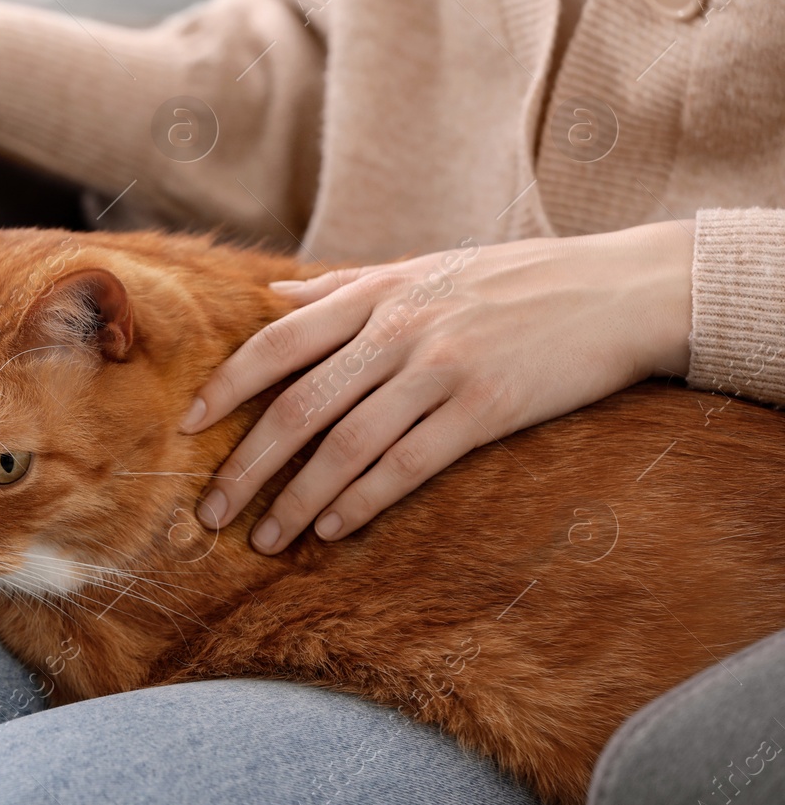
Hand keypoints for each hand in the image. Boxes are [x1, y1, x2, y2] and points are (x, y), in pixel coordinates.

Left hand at [180, 220, 695, 552]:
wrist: (618, 289)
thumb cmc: (515, 280)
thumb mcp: (422, 266)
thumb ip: (343, 286)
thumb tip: (272, 298)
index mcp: (376, 292)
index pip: (277, 342)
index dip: (226, 386)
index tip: (187, 426)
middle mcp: (398, 329)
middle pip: (298, 405)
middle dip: (246, 464)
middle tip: (208, 509)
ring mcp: (440, 369)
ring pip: (345, 446)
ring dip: (297, 500)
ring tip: (264, 538)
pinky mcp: (485, 409)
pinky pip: (407, 465)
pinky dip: (363, 501)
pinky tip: (332, 530)